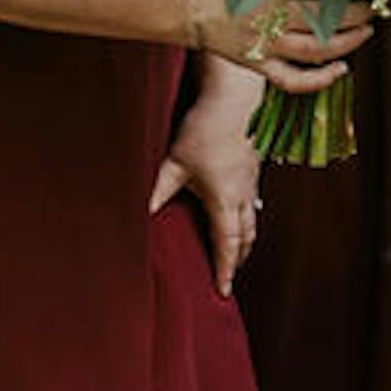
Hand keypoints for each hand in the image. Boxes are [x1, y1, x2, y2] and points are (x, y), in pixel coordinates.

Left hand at [150, 58, 263, 295]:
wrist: (236, 100)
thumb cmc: (206, 130)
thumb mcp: (174, 163)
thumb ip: (157, 190)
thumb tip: (138, 215)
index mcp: (225, 199)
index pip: (227, 244)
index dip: (225, 270)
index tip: (222, 291)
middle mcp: (243, 194)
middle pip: (246, 236)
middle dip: (237, 259)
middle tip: (228, 277)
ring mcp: (251, 181)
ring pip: (253, 220)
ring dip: (245, 240)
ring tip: (236, 254)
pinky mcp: (253, 168)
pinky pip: (253, 203)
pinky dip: (248, 218)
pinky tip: (242, 214)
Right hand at [186, 0, 371, 90]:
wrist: (192, 6)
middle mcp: (272, 14)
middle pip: (325, 17)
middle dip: (359, 12)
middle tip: (377, 5)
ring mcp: (267, 43)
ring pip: (316, 49)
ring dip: (350, 41)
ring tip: (367, 29)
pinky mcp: (260, 64)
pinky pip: (292, 80)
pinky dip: (320, 80)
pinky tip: (342, 69)